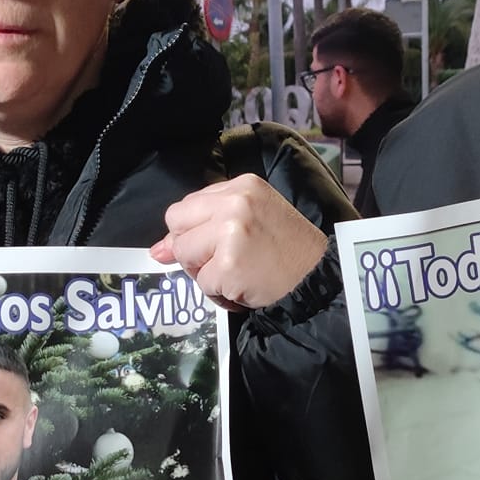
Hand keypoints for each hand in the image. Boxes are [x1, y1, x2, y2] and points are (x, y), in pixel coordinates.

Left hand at [151, 175, 329, 309]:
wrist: (322, 278)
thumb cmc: (290, 250)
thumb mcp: (253, 219)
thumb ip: (206, 225)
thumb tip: (157, 250)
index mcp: (241, 185)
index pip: (188, 205)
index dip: (192, 230)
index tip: (211, 246)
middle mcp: (234, 202)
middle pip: (176, 223)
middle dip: (191, 248)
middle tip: (223, 261)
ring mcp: (230, 232)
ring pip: (184, 254)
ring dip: (204, 273)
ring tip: (237, 275)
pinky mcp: (228, 264)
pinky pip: (202, 283)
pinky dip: (220, 294)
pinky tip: (244, 289)